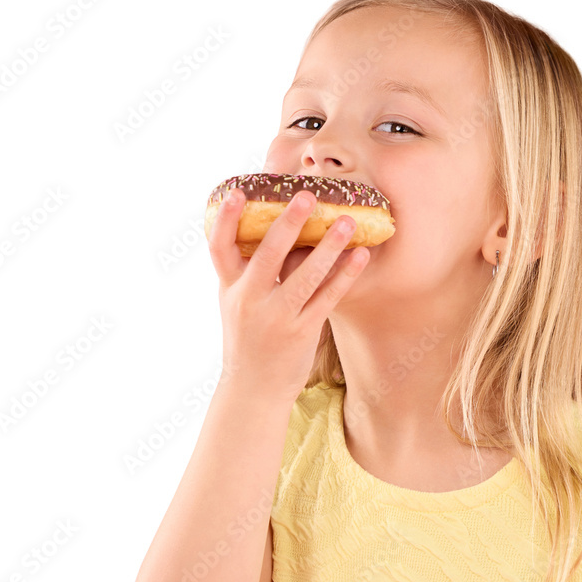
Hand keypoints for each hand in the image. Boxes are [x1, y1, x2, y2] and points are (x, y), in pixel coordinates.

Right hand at [207, 189, 368, 401]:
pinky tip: (360, 257)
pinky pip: (327, 298)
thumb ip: (249, 271)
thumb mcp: (236, 303)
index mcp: (230, 288)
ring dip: (329, 247)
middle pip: (267, 256)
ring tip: (348, 222)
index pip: (220, 248)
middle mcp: (249, 301)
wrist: (253, 389)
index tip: (237, 192)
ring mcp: (276, 317)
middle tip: (307, 196)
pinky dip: (345, 276)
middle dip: (287, 225)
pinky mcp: (302, 331)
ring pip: (305, 277)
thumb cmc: (249, 338)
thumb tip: (275, 229)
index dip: (226, 220)